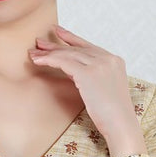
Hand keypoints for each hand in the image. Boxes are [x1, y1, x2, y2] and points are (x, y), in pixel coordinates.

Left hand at [28, 25, 141, 143]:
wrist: (121, 124)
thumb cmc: (112, 113)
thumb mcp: (104, 88)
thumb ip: (91, 75)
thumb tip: (71, 69)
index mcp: (114, 60)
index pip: (88, 46)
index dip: (71, 38)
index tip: (58, 32)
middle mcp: (108, 58)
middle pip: (76, 49)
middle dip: (55, 45)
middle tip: (39, 43)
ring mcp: (99, 64)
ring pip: (68, 54)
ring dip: (49, 53)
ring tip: (34, 54)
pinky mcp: (88, 74)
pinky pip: (64, 62)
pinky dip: (49, 60)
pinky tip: (39, 61)